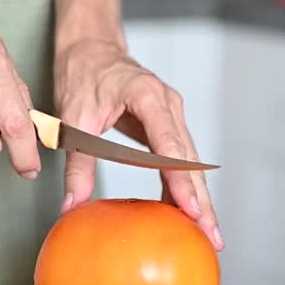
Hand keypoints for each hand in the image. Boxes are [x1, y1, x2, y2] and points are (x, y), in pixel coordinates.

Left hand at [54, 38, 222, 250]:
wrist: (93, 47)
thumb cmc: (83, 74)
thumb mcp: (73, 119)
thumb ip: (76, 163)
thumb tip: (72, 205)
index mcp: (147, 96)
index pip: (169, 145)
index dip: (182, 180)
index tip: (191, 209)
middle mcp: (169, 105)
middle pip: (190, 160)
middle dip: (202, 200)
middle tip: (212, 236)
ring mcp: (173, 115)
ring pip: (191, 164)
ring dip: (199, 199)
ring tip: (209, 235)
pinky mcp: (169, 126)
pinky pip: (180, 161)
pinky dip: (184, 187)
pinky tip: (187, 213)